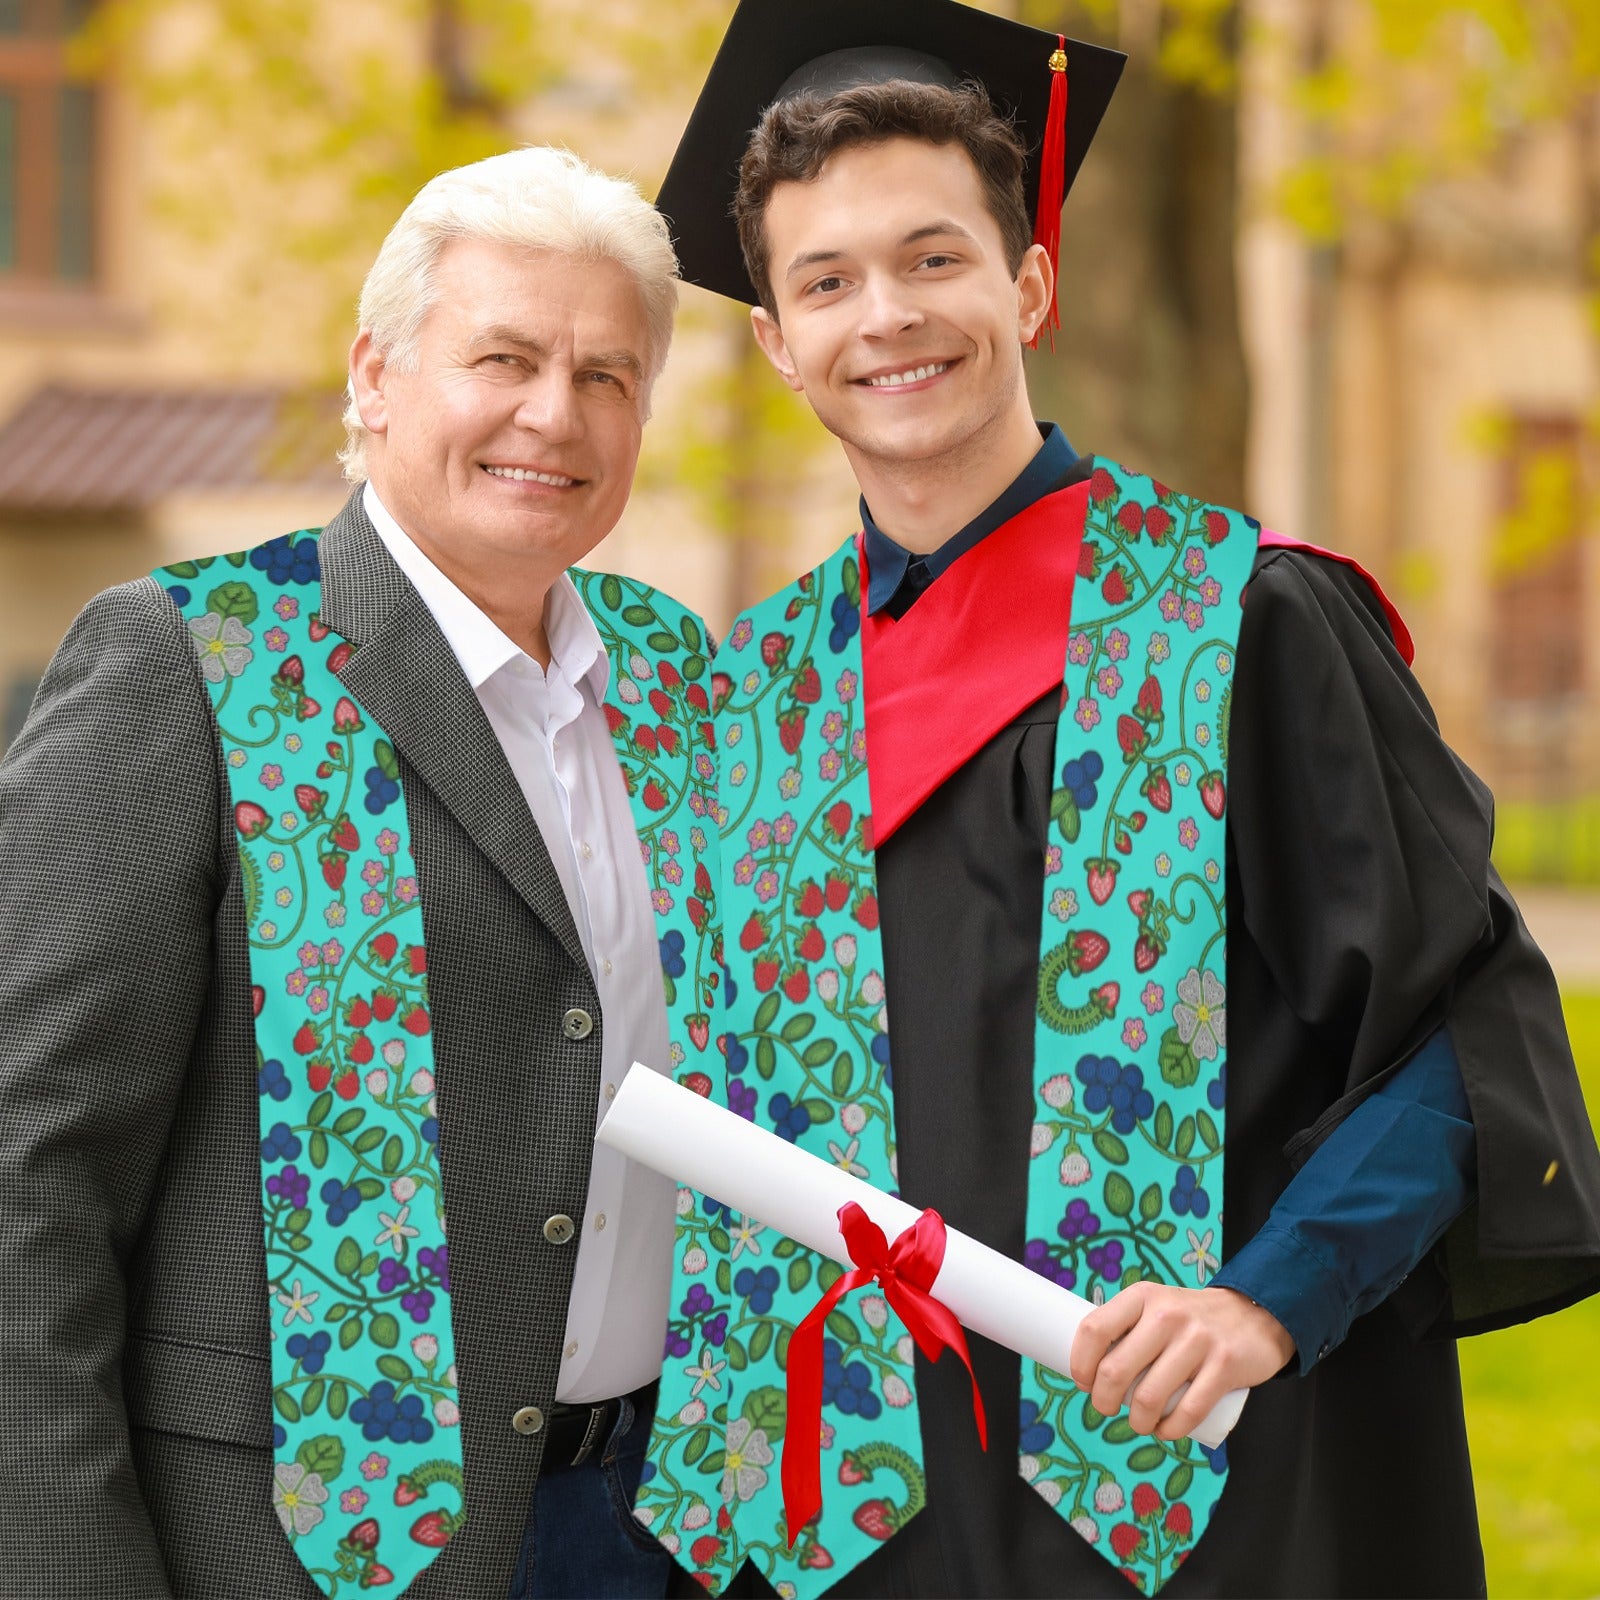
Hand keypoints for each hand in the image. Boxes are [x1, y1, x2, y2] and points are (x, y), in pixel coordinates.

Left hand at [1068, 1283, 1295, 1440]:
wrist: (1253, 1314)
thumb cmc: (1190, 1319)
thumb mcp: (1155, 1306)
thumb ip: (1128, 1327)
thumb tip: (1090, 1367)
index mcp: (1142, 1296)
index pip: (1094, 1329)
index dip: (1080, 1363)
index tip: (1083, 1382)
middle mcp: (1166, 1314)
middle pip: (1115, 1370)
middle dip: (1102, 1401)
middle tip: (1106, 1408)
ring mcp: (1197, 1340)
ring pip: (1149, 1397)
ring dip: (1136, 1422)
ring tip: (1139, 1423)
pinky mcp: (1224, 1366)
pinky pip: (1188, 1411)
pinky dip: (1170, 1430)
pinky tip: (1164, 1431)